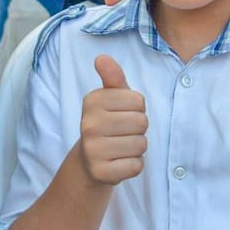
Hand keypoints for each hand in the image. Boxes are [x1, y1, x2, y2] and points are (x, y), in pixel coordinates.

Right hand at [79, 55, 147, 184]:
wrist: (90, 161)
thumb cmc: (108, 122)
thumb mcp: (111, 97)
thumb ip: (112, 77)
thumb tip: (102, 58)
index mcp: (92, 101)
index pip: (139, 100)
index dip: (137, 108)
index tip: (122, 114)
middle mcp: (88, 124)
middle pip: (141, 122)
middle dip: (139, 128)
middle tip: (123, 132)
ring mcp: (92, 150)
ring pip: (141, 144)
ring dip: (137, 147)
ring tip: (121, 146)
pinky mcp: (101, 172)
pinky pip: (136, 166)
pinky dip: (133, 165)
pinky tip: (119, 162)